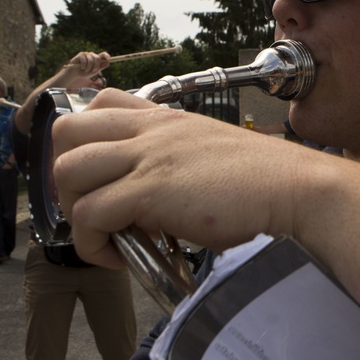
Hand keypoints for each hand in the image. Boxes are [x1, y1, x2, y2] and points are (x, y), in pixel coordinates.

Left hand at [51, 88, 309, 267]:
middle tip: (95, 208)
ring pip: (67, 170)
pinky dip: (92, 244)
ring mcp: (148, 157)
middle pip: (67, 130)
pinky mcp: (150, 190)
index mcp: (165, 119)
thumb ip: (176, 165)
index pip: (99, 103)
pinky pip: (89, 215)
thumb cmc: (263, 181)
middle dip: (66, 175)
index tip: (103, 178)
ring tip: (105, 234)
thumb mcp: (211, 153)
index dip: (85, 141)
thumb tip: (153, 208)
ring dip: (74, 209)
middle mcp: (150, 131)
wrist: (293, 188)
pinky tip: (120, 256)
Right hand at [62, 51, 110, 78]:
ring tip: (85, 70)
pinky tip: (81, 68)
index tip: (108, 60)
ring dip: (88, 67)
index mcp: (96, 58)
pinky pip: (84, 60)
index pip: (103, 54)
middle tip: (92, 71)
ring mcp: (86, 54)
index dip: (107, 56)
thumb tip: (108, 63)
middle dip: (95, 66)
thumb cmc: (85, 73)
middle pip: (97, 58)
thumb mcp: (94, 71)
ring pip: (91, 60)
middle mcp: (92, 55)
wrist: (75, 74)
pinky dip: (83, 66)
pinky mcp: (80, 55)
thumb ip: (100, 67)